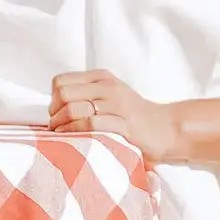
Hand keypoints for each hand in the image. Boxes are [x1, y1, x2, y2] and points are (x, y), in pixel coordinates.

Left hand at [50, 69, 186, 160]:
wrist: (166, 128)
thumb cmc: (132, 116)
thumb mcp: (108, 97)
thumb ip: (86, 95)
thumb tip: (55, 107)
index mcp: (101, 78)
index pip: (61, 81)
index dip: (53, 99)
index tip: (56, 114)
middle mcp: (108, 87)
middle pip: (63, 94)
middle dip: (54, 113)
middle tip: (56, 127)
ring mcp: (117, 104)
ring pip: (74, 109)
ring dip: (61, 125)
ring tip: (61, 135)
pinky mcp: (124, 124)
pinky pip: (91, 124)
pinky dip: (75, 132)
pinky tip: (72, 140)